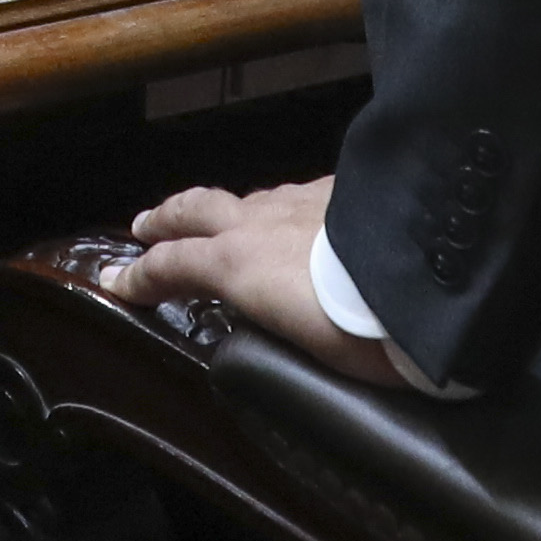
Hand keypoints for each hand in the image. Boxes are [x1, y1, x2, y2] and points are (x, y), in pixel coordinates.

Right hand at [109, 178, 391, 385]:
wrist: (424, 277)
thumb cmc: (360, 330)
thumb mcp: (307, 352)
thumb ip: (274, 332)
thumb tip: (264, 334)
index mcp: (240, 261)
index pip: (175, 264)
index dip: (141, 275)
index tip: (116, 281)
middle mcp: (261, 221)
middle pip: (198, 208)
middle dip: (167, 217)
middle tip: (145, 224)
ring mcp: (304, 198)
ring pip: (252, 197)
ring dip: (230, 211)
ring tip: (226, 222)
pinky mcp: (345, 188)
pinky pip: (302, 195)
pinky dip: (287, 208)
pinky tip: (304, 216)